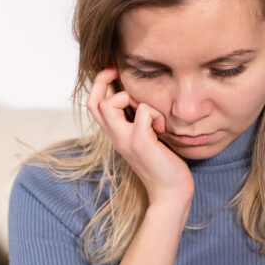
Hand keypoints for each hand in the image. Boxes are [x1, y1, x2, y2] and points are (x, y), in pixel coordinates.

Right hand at [86, 67, 193, 205]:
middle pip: (94, 102)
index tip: (114, 72)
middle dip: (103, 80)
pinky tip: (163, 127)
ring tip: (145, 109)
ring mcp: (126, 139)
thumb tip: (142, 101)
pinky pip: (143, 112)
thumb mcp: (147, 138)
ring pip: (108, 104)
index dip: (99, 84)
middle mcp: (115, 136)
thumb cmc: (164, 165)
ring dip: (128, 96)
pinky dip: (155, 113)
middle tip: (117, 71)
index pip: (94, 105)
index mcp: (115, 134)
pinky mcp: (141, 142)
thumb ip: (139, 121)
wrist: (171, 193)